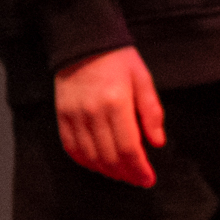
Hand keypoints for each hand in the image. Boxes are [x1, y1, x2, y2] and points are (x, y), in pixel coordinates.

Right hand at [54, 46, 164, 187]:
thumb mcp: (142, 78)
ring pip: (90, 156)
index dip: (139, 169)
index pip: (128, 148)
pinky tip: (97, 165)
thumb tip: (157, 142)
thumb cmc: (117, 58)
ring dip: (107, 171)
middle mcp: (93, 112)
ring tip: (120, 174)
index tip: (148, 179)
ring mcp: (74, 114)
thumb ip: (151, 111)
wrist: (82, 40)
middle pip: (109, 157)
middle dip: (126, 174)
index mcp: (116, 102)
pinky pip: (71, 147)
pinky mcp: (62, 114)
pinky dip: (85, 161)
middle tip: (137, 179)